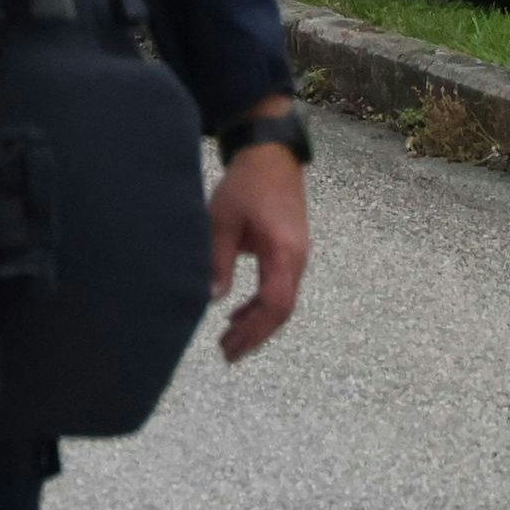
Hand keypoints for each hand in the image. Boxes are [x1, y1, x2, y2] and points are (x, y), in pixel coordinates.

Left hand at [207, 107, 309, 362]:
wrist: (270, 155)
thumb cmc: (246, 184)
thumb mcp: (223, 220)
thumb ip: (218, 259)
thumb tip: (212, 298)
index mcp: (284, 252)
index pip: (274, 303)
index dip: (253, 330)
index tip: (230, 347)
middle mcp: (297, 258)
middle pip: (281, 309)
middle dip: (255, 334)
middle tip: (227, 353)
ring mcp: (296, 256)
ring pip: (282, 301)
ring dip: (257, 322)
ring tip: (229, 340)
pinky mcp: (289, 251)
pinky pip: (279, 287)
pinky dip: (260, 305)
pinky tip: (239, 314)